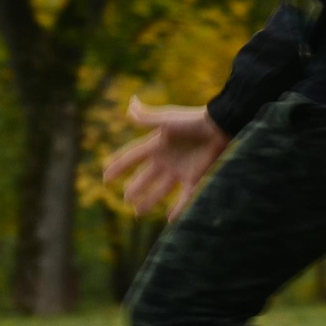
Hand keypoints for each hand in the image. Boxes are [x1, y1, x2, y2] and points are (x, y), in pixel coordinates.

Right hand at [102, 99, 230, 215]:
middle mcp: (166, 159)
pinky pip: (184, 198)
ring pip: (160, 190)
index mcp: (156, 145)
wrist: (219, 126)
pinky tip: (169, 220)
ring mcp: (180, 170)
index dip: (118, 165)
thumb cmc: (192, 120)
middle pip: (144, 177)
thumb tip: (129, 105)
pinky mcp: (195, 178)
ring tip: (138, 213)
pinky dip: (177, 210)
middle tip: (125, 199)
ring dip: (149, 202)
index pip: (132, 157)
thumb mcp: (166, 118)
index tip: (105, 177)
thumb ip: (146, 116)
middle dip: (134, 188)